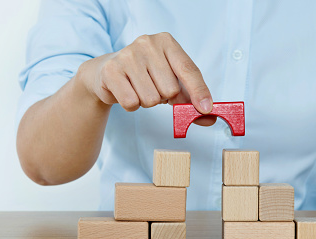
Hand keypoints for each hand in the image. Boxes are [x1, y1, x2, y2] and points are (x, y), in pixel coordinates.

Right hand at [78, 32, 215, 125]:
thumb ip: (189, 99)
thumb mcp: (169, 81)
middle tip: (153, 89)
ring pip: (151, 99)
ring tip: (138, 89)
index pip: (188, 70)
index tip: (205, 109)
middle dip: (163, 98)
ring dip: (147, 102)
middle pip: (169, 90)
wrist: (107, 73)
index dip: (199, 91)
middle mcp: (147, 44)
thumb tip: (208, 118)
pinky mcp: (111, 70)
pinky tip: (127, 92)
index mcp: (166, 43)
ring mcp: (128, 55)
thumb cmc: (144, 76)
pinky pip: (131, 102)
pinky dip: (131, 105)